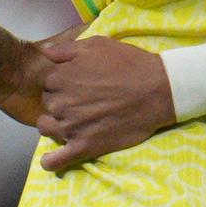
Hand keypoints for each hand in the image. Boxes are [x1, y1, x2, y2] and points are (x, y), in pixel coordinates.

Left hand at [32, 33, 176, 169]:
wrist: (159, 91)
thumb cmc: (130, 64)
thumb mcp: (98, 45)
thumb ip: (65, 48)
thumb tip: (45, 52)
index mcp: (60, 78)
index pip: (48, 83)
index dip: (63, 83)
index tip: (81, 84)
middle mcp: (60, 103)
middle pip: (48, 105)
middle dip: (62, 103)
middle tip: (85, 102)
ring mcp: (71, 127)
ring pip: (47, 128)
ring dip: (55, 125)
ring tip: (74, 122)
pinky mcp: (85, 147)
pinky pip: (55, 161)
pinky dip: (50, 161)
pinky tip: (51, 159)